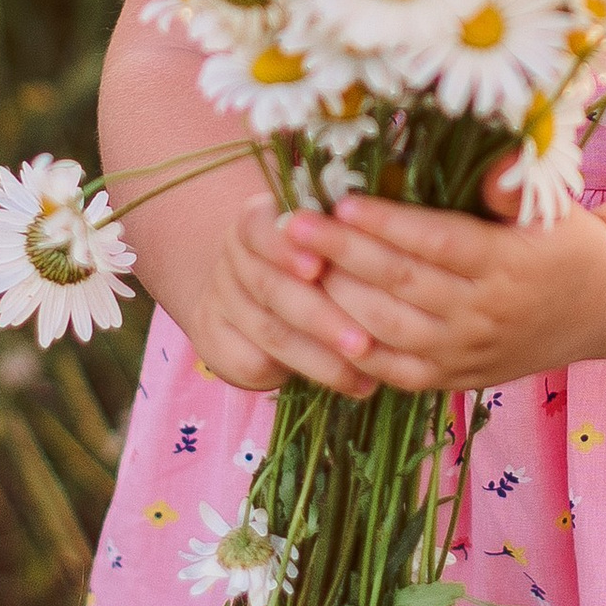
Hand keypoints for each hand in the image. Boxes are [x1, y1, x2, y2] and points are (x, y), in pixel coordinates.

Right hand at [177, 188, 410, 398]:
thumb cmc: (311, 262)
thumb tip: (392, 245)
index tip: (318, 266)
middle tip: (362, 343)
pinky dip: (304, 376)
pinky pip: (254, 363)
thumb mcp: (326, 242)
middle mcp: (233, 256)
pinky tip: (350, 384)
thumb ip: (346, 242)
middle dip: (320, 317)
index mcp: (256, 220)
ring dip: (320, 357)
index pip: (260, 229)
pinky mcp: (214, 341)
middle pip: (270, 287)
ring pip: (270, 332)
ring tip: (366, 373)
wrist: (252, 297)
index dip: (287, 249)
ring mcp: (220, 299)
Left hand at [295, 171, 605, 394]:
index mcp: (510, 262)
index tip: (340, 202)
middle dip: (341, 254)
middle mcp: (487, 312)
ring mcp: (469, 351)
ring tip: (295, 266)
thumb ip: (513, 187)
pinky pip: (394, 370)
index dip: (387, 224)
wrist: (596, 306)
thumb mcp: (550, 205)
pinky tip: (317, 319)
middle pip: (402, 284)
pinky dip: (352, 349)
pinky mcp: (455, 378)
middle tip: (292, 226)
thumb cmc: (560, 239)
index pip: (437, 242)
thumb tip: (492, 169)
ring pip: (388, 328)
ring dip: (336, 298)